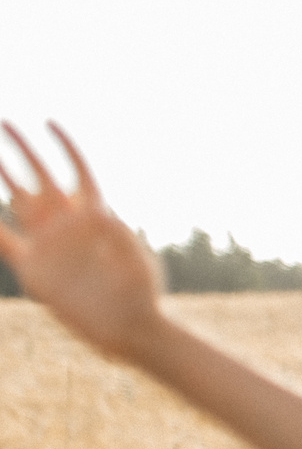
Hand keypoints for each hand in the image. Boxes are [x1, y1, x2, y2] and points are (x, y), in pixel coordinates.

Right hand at [0, 123, 166, 362]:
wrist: (128, 327)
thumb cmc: (141, 293)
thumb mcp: (135, 260)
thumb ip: (118, 234)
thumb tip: (97, 211)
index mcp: (95, 215)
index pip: (79, 171)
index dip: (66, 147)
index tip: (50, 122)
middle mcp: (68, 224)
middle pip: (41, 177)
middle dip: (24, 150)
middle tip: (5, 121)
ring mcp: (49, 243)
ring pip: (17, 201)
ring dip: (3, 177)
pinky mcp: (34, 269)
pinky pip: (5, 243)